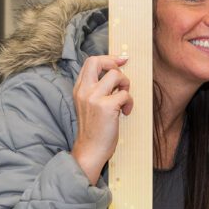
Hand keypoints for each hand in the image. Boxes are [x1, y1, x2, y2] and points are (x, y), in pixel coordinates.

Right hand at [71, 55, 132, 184]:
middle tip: (121, 79)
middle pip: (98, 61)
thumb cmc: (94, 129)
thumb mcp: (88, 104)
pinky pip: (125, 94)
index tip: (121, 61)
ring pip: (116, 75)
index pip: (91, 62)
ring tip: (124, 99)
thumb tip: (115, 72)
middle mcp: (84, 90)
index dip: (108, 59)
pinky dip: (129, 102)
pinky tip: (125, 112)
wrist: (90, 150)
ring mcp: (94, 98)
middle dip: (115, 64)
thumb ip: (96, 89)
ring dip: (126, 85)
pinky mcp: (106, 107)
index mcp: (79, 89)